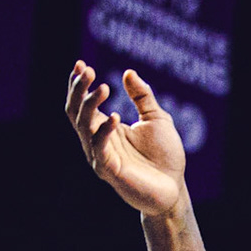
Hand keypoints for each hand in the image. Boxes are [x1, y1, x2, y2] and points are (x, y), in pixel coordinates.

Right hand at [66, 61, 188, 216]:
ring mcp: (100, 155)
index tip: (81, 63)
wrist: (175, 187)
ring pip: (83, 126)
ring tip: (103, 88)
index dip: (78, 84)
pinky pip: (98, 148)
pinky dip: (103, 131)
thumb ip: (142, 97)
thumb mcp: (156, 119)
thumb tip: (129, 73)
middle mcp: (97, 140)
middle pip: (75, 111)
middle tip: (87, 71)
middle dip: (79, 90)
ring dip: (90, 105)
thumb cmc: (165, 155)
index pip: (82, 102)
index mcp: (105, 127)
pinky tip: (114, 116)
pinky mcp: (108, 170)